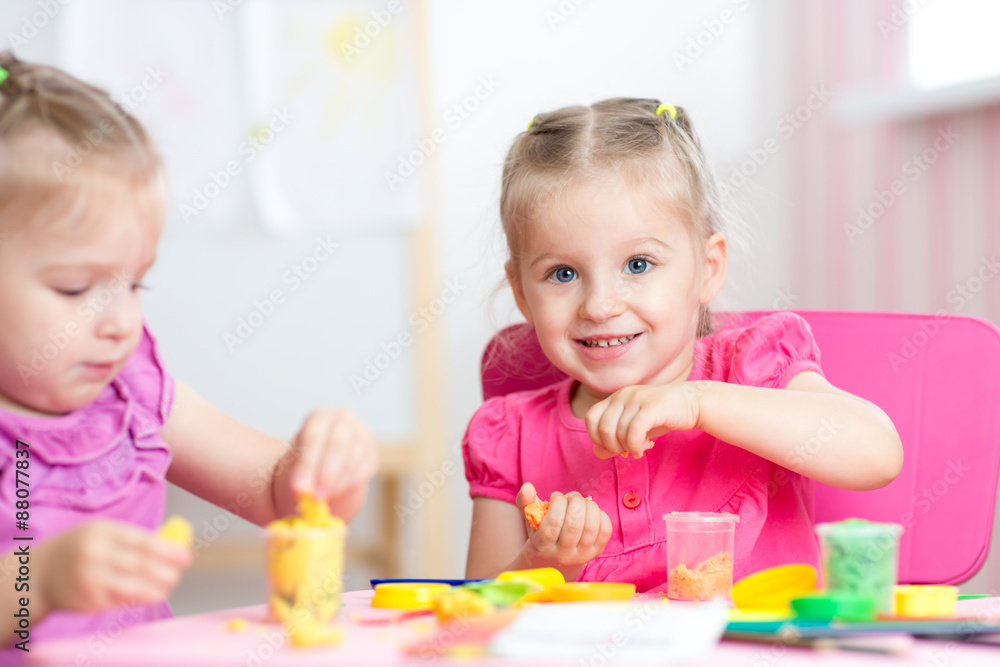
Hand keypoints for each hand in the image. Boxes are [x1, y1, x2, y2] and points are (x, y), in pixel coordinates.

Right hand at [34, 519, 190, 614]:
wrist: (38, 574)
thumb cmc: (79, 549)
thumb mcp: (100, 534)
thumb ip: (132, 539)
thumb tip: (174, 544)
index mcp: (101, 531)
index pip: (142, 541)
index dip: (167, 550)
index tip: (185, 556)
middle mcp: (95, 554)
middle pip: (140, 564)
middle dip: (166, 571)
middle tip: (179, 573)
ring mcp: (90, 579)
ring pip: (134, 586)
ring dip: (157, 587)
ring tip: (169, 585)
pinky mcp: (88, 600)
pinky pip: (121, 600)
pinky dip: (140, 598)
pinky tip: (151, 594)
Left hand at [289, 408, 378, 500]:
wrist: (327, 462)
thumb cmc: (307, 460)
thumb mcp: (294, 462)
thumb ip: (297, 473)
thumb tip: (302, 491)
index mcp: (319, 417)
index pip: (313, 437)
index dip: (306, 464)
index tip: (298, 489)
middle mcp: (343, 420)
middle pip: (337, 445)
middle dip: (326, 474)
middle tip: (315, 497)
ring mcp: (361, 434)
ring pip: (354, 457)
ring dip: (338, 482)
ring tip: (323, 498)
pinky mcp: (372, 452)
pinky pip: (365, 468)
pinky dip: (350, 483)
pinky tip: (336, 493)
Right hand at [516, 482, 611, 574]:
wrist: (554, 563)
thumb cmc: (539, 535)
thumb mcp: (529, 521)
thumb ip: (525, 502)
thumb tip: (528, 486)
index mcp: (543, 546)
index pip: (553, 523)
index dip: (557, 503)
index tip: (556, 496)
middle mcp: (563, 554)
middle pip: (574, 525)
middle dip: (575, 502)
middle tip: (572, 495)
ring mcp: (582, 555)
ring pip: (591, 528)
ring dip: (589, 506)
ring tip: (582, 501)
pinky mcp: (596, 553)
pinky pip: (605, 531)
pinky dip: (602, 515)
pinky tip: (592, 511)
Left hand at [585, 383, 700, 458]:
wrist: (691, 402)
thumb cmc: (660, 417)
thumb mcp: (633, 428)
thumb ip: (614, 440)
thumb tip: (598, 452)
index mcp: (615, 398)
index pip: (590, 419)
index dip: (596, 437)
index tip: (614, 446)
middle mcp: (622, 395)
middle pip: (603, 428)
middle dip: (613, 447)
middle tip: (628, 451)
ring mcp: (637, 399)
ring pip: (619, 431)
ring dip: (628, 448)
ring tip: (641, 449)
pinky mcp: (652, 406)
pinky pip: (634, 431)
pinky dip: (635, 446)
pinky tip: (643, 449)